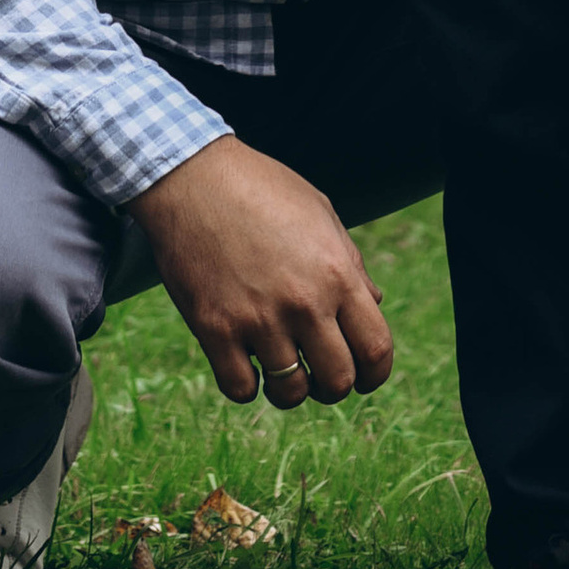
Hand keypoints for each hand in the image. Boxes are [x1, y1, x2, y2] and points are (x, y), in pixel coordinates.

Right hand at [128, 135, 392, 408]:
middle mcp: (303, 301)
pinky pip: (241, 389)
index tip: (363, 378)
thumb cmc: (261, 188)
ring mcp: (258, 318)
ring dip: (289, 390)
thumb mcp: (319, 212)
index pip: (376, 350)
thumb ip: (350, 262)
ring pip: (290, 393)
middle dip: (334, 387)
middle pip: (338, 381)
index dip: (375, 375)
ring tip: (280, 369)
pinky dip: (246, 385)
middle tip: (318, 374)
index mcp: (336, 272)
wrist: (192, 175)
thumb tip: (375, 304)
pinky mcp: (215, 328)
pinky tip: (244, 362)